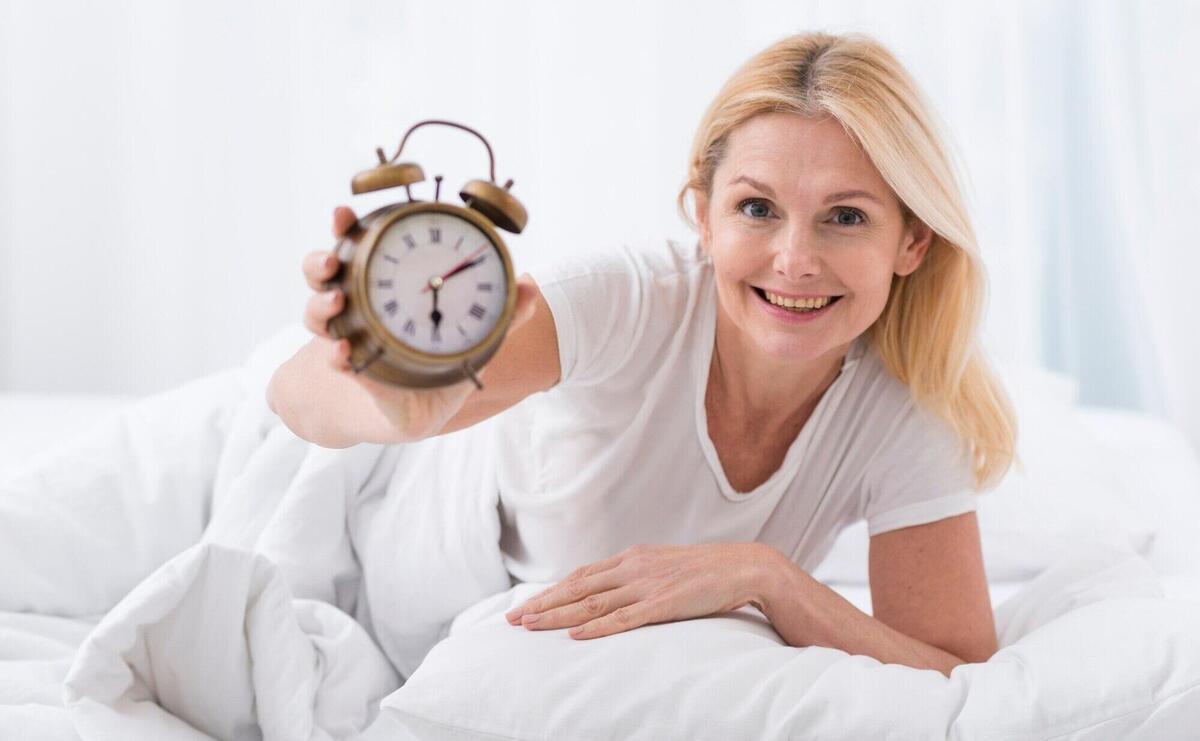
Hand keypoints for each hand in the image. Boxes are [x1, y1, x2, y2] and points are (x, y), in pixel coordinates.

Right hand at [296, 205, 538, 442]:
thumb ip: (500, 318)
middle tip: (332, 258)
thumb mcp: (468, 341)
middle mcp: (354, 305)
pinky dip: (336, 354)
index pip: (357, 249)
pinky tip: (343, 353)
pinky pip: (332, 358)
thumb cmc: (434, 370)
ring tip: (336, 301)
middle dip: (321, 260)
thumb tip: (531, 291)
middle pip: (324, 273)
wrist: (399, 413)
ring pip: (317, 311)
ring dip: (321, 304)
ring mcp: (343, 337)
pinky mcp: (347, 371)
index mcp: (380, 286)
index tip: (342, 214)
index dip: (346, 228)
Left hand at [503, 542, 777, 639]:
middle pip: (577, 588)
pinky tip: (576, 634)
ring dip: (558, 616)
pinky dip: (597, 627)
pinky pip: (624, 619)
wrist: (744, 567)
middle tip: (512, 621)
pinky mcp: (664, 604)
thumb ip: (637, 578)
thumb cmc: (706, 572)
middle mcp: (633, 568)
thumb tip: (613, 592)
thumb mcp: (664, 568)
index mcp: (632, 558)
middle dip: (542, 605)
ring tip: (530, 627)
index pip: (581, 576)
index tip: (526, 606)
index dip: (551, 592)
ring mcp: (647, 586)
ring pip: (592, 604)